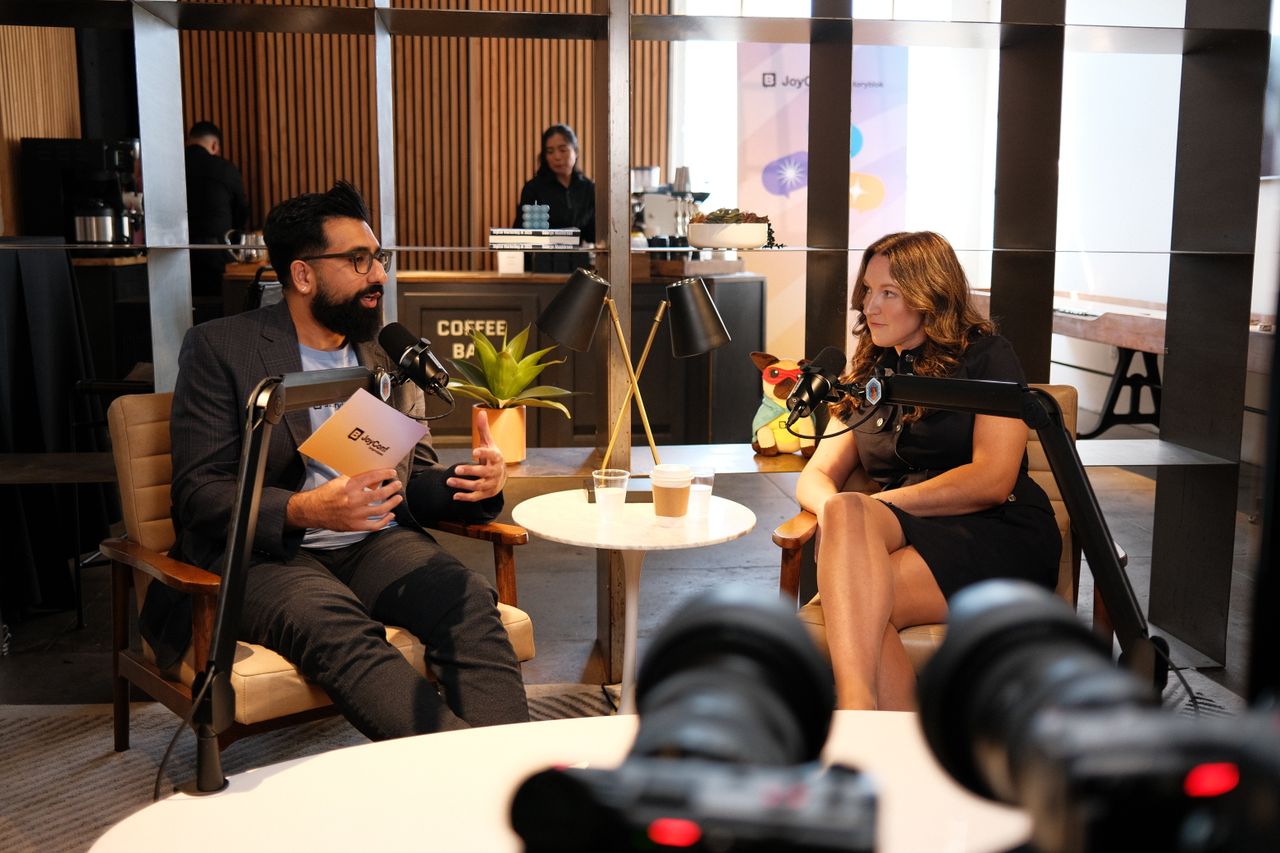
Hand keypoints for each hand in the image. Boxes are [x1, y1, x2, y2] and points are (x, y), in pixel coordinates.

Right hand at [287, 468, 402, 531]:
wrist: (312, 511)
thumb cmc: (326, 494)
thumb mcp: (339, 481)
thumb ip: (355, 478)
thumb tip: (373, 476)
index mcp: (348, 487)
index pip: (371, 478)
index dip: (384, 474)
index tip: (392, 472)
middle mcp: (353, 501)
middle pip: (380, 494)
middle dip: (392, 488)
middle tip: (398, 484)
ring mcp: (355, 515)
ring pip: (380, 510)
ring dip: (392, 503)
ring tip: (398, 497)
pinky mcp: (355, 526)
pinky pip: (375, 525)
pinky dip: (385, 521)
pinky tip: (391, 515)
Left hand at [448, 411, 506, 501]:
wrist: (502, 477)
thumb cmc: (493, 458)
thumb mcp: (490, 443)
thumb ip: (484, 429)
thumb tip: (481, 412)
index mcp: (496, 458)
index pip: (491, 455)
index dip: (484, 453)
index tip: (474, 451)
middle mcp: (494, 472)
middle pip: (483, 472)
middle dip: (470, 471)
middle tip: (456, 469)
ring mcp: (490, 484)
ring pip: (477, 486)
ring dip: (463, 484)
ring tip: (449, 481)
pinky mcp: (485, 493)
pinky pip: (475, 497)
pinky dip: (465, 497)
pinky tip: (454, 495)